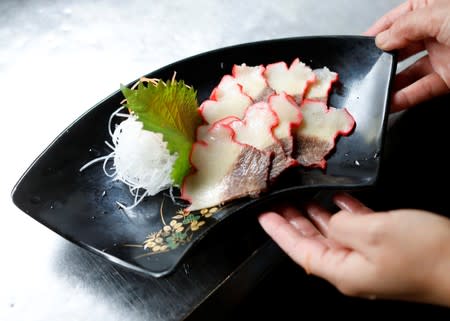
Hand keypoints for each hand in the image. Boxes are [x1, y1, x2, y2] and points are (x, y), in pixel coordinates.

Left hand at [258, 193, 449, 306]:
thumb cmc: (425, 253)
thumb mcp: (375, 231)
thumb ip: (342, 224)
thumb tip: (331, 219)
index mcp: (343, 271)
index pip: (299, 249)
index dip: (279, 231)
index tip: (263, 215)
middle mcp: (352, 268)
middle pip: (313, 241)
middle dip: (294, 220)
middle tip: (278, 201)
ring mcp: (369, 260)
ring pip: (333, 234)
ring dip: (317, 215)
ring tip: (301, 197)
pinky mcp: (386, 250)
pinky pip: (356, 230)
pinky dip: (345, 214)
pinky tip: (340, 200)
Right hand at [365, 0, 449, 111]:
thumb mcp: (440, 15)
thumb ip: (406, 26)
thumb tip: (382, 39)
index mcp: (434, 8)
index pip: (399, 17)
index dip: (379, 29)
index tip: (362, 42)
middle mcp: (437, 31)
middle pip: (401, 45)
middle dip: (383, 57)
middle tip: (366, 67)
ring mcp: (443, 55)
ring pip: (409, 70)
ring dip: (391, 80)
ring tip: (374, 88)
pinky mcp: (449, 78)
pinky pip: (421, 88)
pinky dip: (406, 97)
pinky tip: (391, 101)